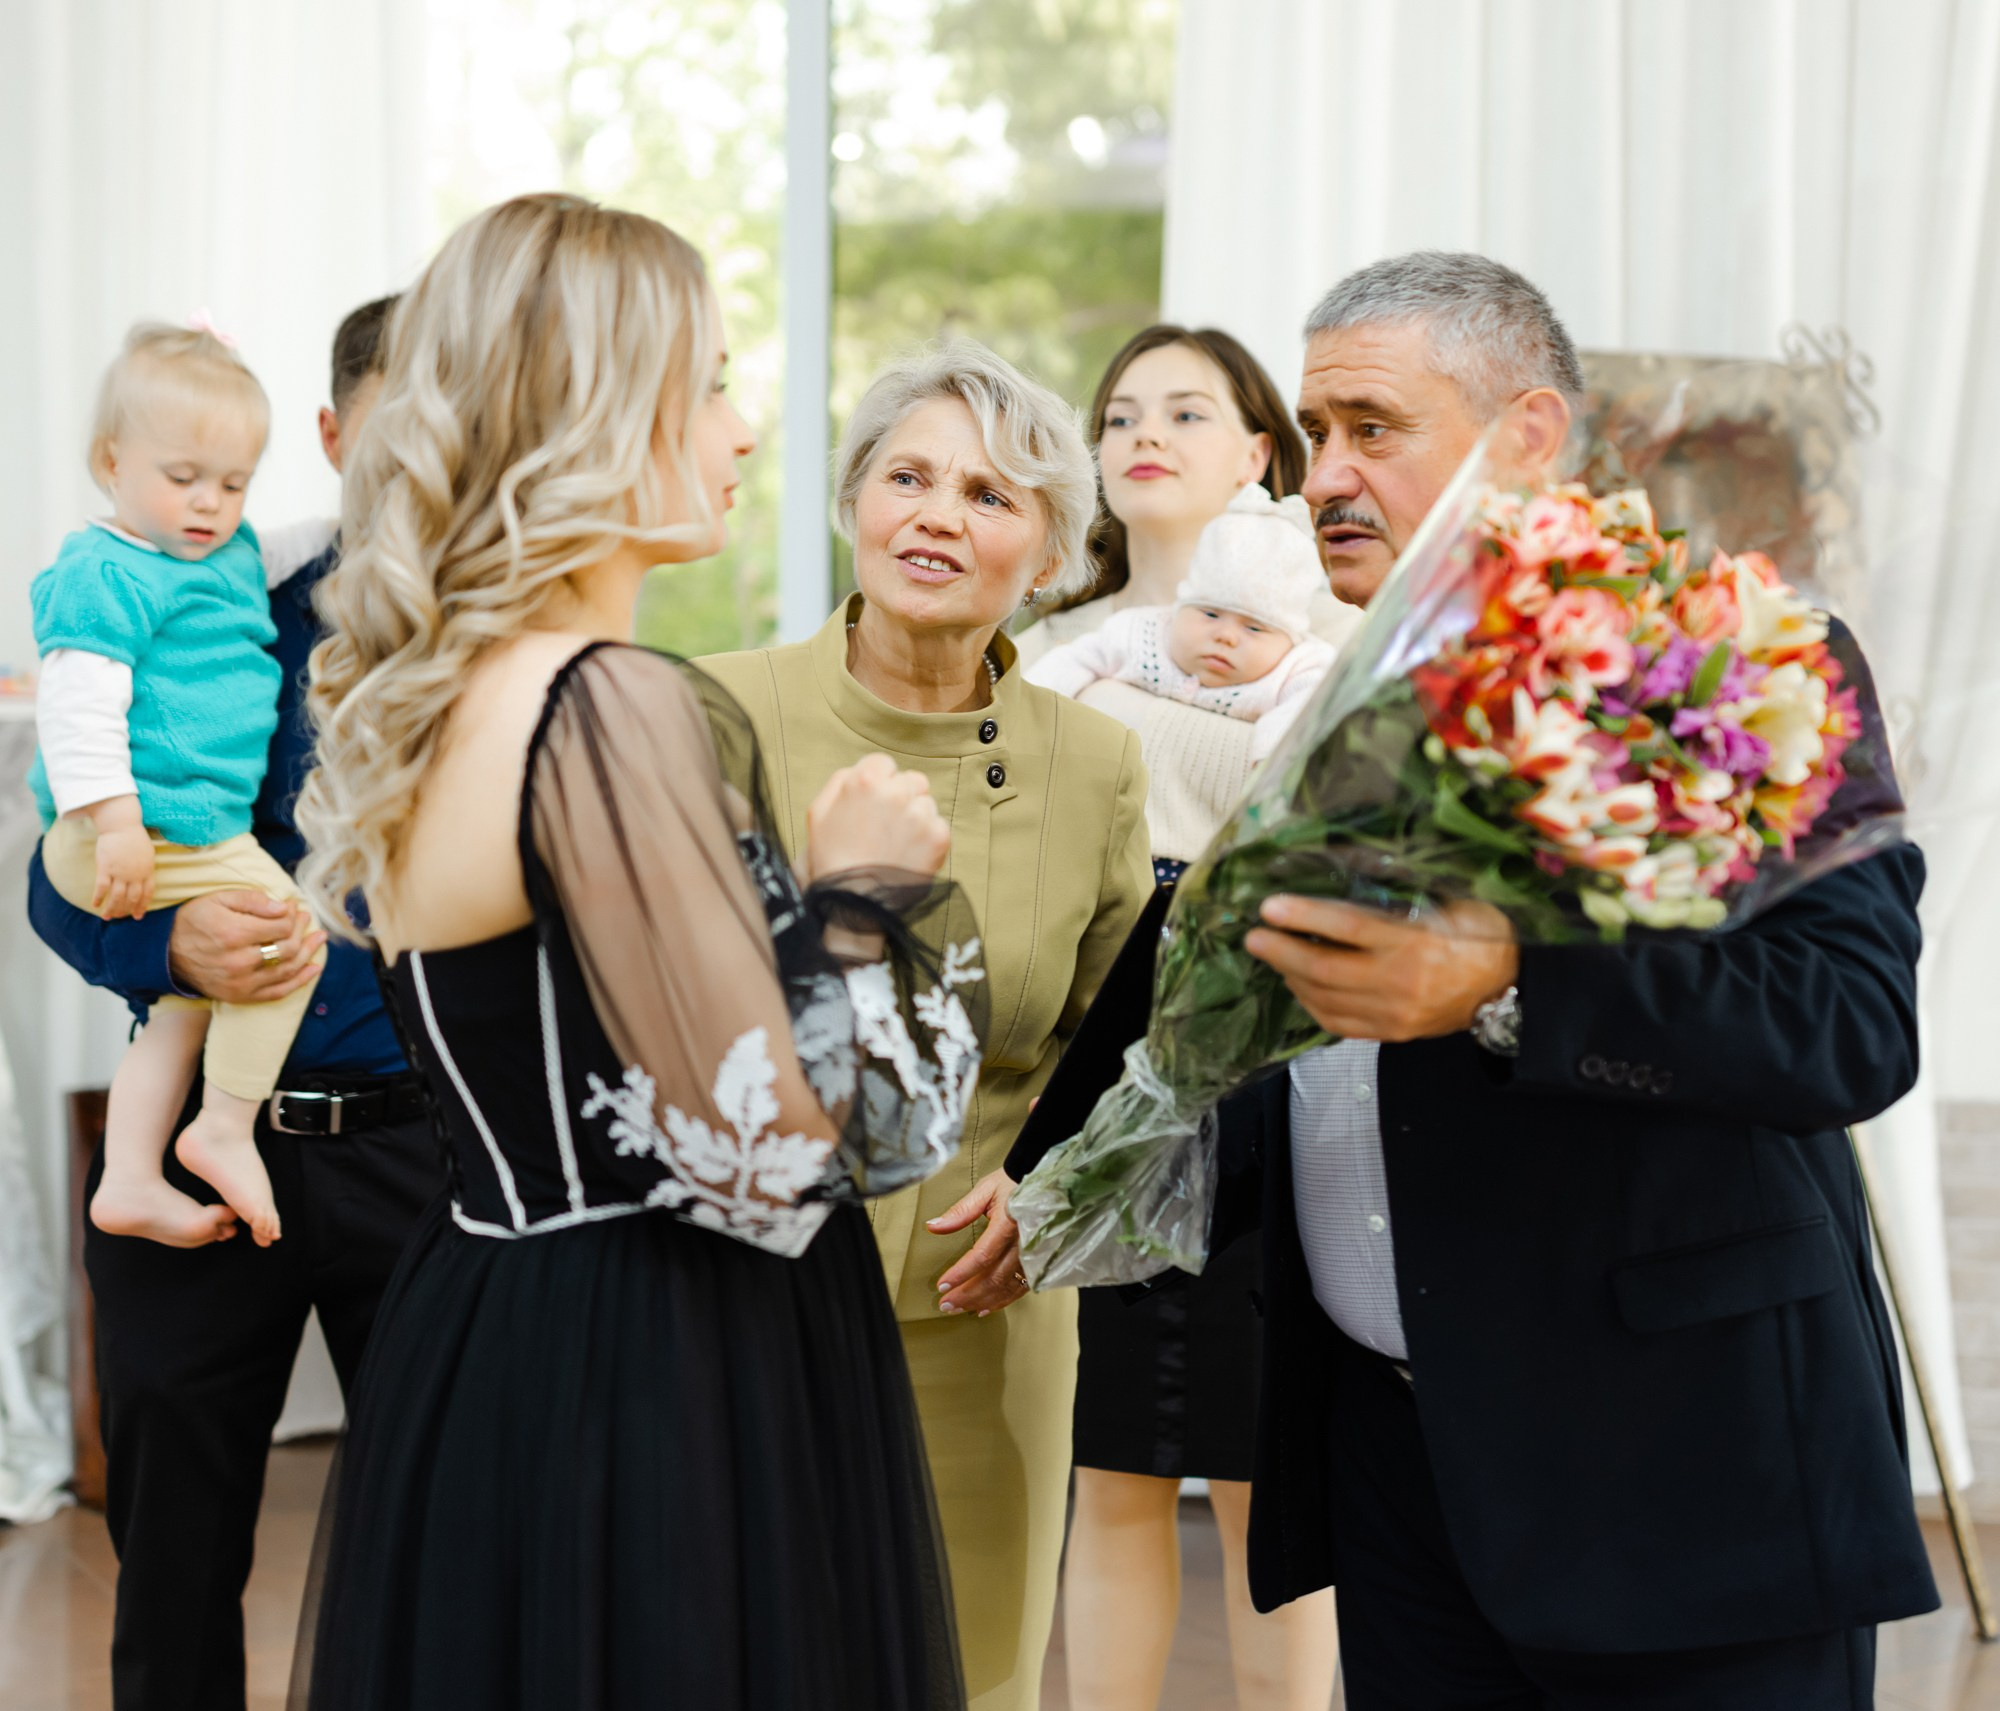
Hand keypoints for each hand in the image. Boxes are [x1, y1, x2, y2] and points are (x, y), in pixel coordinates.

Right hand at [93, 826, 156, 919]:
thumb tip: (144, 877)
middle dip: (126, 910)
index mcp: (147, 871)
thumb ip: (145, 867)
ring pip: (117, 897)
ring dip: (112, 909)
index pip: (147, 894)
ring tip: (107, 917)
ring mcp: (121, 872)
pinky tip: (95, 904)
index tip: (138, 916)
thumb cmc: (134, 837)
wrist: (121, 825)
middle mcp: (135, 875)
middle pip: (132, 898)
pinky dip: (98, 898)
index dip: (142, 906)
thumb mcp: (147, 853)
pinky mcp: (106, 868)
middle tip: (120, 918)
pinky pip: (102, 888)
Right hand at [169, 891, 325, 1002]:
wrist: (167, 952)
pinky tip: (314, 968)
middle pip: (287, 948)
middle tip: (306, 918)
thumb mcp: (219, 899)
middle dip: (301, 930)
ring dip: (308, 953)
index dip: (292, 915)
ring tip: (318, 938)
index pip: (281, 926)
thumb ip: (253, 901)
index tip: (293, 907)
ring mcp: (240, 983)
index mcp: (233, 934)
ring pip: (287, 969)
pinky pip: (277, 992)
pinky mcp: (240, 996)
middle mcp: (238, 962)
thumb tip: (284, 907)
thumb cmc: (196, 920)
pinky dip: (300, 981)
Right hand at [805, 753, 949, 882]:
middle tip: (886, 826)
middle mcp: (897, 791)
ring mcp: (920, 814)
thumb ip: (840, 780)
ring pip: (926, 803)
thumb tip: (861, 769)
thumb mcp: (819, 812)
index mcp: (866, 779)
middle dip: (901, 798)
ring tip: (896, 844)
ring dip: (916, 818)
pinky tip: (908, 854)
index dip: (879, 783)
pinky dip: (928, 839)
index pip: (885, 763)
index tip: (874, 804)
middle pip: (911, 781)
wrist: (854, 900)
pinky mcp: (938, 836)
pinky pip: (938, 826)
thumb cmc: (833, 857)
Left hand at [928, 1170, 1027, 1316]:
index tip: (942, 1286)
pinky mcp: (1037, 1262)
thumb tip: (933, 1226)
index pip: (981, 1256)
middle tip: (946, 1304)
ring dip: (981, 1301)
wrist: (1045, 1184)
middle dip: (967, 1295)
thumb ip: (960, 1211)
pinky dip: (1002, 1301)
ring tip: (959, 1308)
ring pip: (1006, 1287)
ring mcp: (1032, 1256)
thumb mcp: (984, 1191)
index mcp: (1008, 1224)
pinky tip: (985, 1308)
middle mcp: (1023, 1244)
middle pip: (993, 1278)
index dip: (960, 1274)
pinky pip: (1020, 1288)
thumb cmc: (1011, 1184)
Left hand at [1244, 896, 1518, 1042]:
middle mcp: (1400, 982)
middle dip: (1281, 951)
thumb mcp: (1449, 903)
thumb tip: (1346, 874)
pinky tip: (1300, 985)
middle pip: (1323, 968)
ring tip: (1273, 955)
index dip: (1304, 916)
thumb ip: (1400, 897)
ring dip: (1290, 976)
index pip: (1348, 928)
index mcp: (1415, 943)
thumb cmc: (1479, 936)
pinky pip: (1337, 1023)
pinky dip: (1310, 1004)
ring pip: (1324, 999)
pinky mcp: (1391, 1033)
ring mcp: (1394, 1013)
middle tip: (1254, 936)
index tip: (1270, 907)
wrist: (1509, 988)